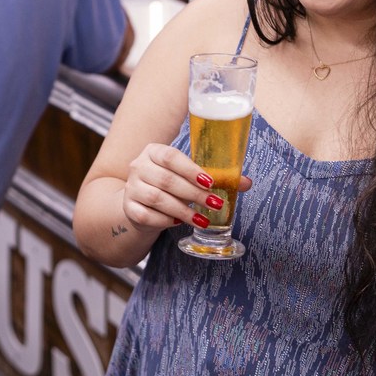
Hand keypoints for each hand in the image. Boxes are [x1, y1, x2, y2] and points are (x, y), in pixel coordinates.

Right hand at [121, 143, 251, 233]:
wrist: (140, 201)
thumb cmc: (170, 185)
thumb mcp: (188, 176)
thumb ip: (215, 177)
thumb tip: (246, 183)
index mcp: (154, 151)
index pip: (171, 156)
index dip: (191, 169)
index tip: (210, 182)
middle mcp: (138, 166)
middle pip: (166, 180)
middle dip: (194, 194)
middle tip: (215, 204)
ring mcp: (131, 187)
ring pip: (157, 199)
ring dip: (183, 211)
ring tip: (202, 220)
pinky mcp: (128, 207)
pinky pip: (148, 216)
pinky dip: (165, 221)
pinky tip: (178, 223)